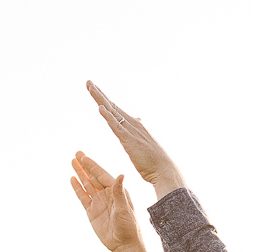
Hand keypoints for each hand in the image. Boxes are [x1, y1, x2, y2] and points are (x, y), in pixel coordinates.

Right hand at [70, 152, 138, 251]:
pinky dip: (77, 188)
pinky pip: (83, 197)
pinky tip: (72, 179)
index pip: (102, 175)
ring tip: (72, 162)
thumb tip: (121, 174)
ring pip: (87, 184)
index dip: (92, 166)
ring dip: (80, 174)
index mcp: (116, 191)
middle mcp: (107, 194)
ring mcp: (99, 202)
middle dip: (85, 165)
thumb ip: (119, 192)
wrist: (123, 244)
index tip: (84, 157)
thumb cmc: (129, 226)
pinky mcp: (92, 211)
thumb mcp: (124, 208)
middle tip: (77, 153)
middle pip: (93, 176)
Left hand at [87, 81, 186, 197]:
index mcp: (133, 124)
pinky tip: (99, 108)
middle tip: (88, 82)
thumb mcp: (143, 141)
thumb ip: (138, 130)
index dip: (104, 99)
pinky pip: (115, 125)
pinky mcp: (128, 139)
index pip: (116, 109)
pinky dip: (107, 116)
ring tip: (90, 88)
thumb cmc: (154, 160)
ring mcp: (130, 130)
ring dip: (100, 99)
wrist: (163, 169)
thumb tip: (138, 118)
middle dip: (99, 94)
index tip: (95, 89)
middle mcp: (132, 123)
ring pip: (111, 111)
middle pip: (112, 106)